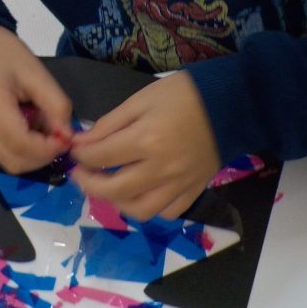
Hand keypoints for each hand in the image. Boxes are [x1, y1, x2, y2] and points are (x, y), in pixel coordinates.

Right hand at [0, 24, 72, 173]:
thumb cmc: (5, 53)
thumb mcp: (37, 73)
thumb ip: (56, 105)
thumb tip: (67, 136)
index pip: (21, 144)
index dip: (49, 149)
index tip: (67, 137)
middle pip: (15, 161)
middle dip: (43, 155)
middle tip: (58, 134)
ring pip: (10, 162)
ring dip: (34, 154)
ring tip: (43, 128)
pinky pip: (3, 153)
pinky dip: (23, 149)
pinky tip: (30, 128)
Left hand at [69, 72, 220, 220]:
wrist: (231, 102)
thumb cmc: (183, 94)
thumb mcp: (141, 99)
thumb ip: (110, 123)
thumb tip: (82, 143)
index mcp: (146, 140)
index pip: (101, 157)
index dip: (81, 156)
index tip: (75, 151)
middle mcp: (161, 169)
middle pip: (114, 190)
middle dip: (89, 184)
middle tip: (81, 174)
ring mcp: (179, 184)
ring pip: (140, 210)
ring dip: (117, 203)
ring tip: (108, 188)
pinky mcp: (194, 190)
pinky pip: (167, 213)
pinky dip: (150, 208)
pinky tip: (141, 194)